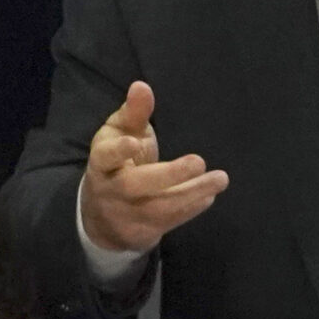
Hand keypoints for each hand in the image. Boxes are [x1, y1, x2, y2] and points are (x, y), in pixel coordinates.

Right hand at [78, 82, 226, 254]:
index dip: (118, 151)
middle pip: (135, 185)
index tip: (134, 142)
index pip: (105, 157)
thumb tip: (141, 86)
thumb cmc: (116, 164)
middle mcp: (111, 190)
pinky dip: (191, 209)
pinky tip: (209, 195)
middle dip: (168, 175)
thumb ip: (133, 113)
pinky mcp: (140, 233)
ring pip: (157, 208)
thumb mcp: (119, 135)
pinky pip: (168, 222)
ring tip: (220, 179)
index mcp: (102, 163)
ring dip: (191, 194)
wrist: (99, 215)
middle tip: (199, 161)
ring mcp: (125, 215)